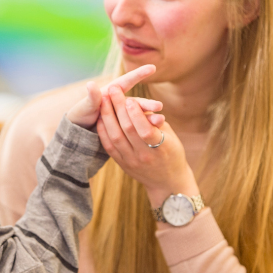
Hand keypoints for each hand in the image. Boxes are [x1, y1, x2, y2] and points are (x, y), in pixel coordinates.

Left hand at [66, 65, 160, 128]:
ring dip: (149, 118)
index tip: (152, 68)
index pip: (126, 81)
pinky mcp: (126, 127)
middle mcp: (121, 103)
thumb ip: (91, 98)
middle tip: (159, 106)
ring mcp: (125, 115)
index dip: (138, 74)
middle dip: (148, 104)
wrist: (79, 132)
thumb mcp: (84, 107)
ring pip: (139, 116)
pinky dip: (146, 128)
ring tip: (160, 121)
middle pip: (136, 102)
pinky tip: (156, 130)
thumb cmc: (81, 115)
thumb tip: (91, 84)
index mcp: (111, 93)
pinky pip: (137, 128)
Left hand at [96, 85, 198, 208]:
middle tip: (112, 89)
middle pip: (127, 129)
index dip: (136, 114)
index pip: (144, 129)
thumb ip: (156, 121)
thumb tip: (142, 104)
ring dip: (107, 116)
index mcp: (160, 148)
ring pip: (115, 137)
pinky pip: (109, 146)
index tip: (129, 98)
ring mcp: (131, 161)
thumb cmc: (172, 153)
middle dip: (118, 107)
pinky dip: (103, 131)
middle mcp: (144, 156)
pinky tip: (100, 117)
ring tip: (103, 99)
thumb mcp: (170, 136)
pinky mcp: (122, 164)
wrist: (168, 183)